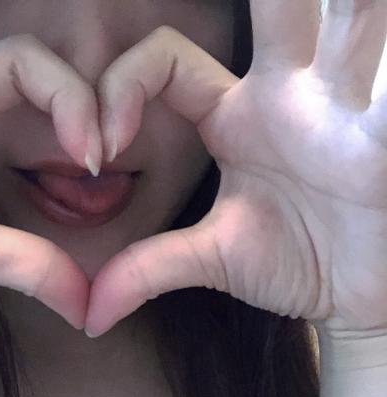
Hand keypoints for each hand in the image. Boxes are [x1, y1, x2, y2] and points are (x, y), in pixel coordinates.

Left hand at [85, 4, 386, 338]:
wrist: (359, 296)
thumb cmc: (298, 263)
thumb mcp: (213, 260)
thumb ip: (149, 271)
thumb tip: (89, 316)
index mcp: (237, 117)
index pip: (166, 61)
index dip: (121, 88)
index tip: (93, 155)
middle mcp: (289, 93)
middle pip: (268, 8)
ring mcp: (343, 106)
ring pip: (345, 20)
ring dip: (345, 2)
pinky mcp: (386, 135)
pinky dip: (385, 82)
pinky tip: (375, 63)